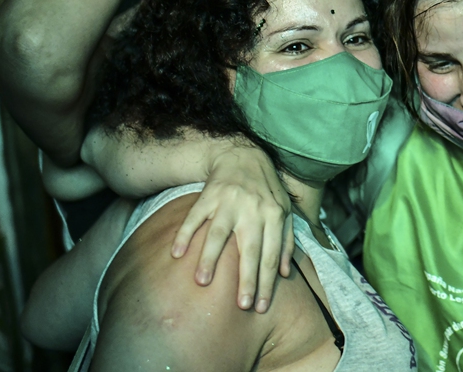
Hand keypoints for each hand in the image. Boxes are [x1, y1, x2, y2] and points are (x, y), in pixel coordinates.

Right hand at [171, 146, 292, 312]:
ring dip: (210, 259)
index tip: (261, 307)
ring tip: (202, 283)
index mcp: (274, 215)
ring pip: (219, 234)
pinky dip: (185, 234)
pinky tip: (177, 253)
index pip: (270, 255)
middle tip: (242, 305)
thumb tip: (284, 273)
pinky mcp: (209, 196)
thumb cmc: (266, 190)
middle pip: (249, 249)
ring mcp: (229, 202)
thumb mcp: (284, 211)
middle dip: (247, 279)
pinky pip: (194, 217)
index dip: (267, 282)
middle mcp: (253, 209)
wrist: (243, 156)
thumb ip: (285, 240)